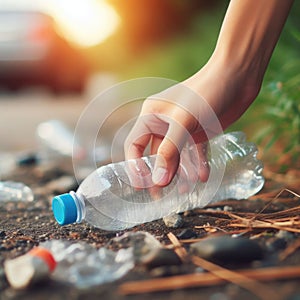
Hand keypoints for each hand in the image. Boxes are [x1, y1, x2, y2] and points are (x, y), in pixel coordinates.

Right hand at [124, 59, 260, 186]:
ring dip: (180, 172)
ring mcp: (181, 127)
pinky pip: (194, 152)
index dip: (135, 165)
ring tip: (185, 190)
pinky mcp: (198, 130)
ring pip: (176, 155)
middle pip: (155, 153)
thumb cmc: (207, 92)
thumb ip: (170, 152)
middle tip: (161, 195)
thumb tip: (159, 181)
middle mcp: (164, 122)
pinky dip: (198, 164)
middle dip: (159, 173)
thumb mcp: (184, 122)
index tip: (141, 185)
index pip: (135, 144)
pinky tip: (203, 177)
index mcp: (151, 115)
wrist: (238, 76)